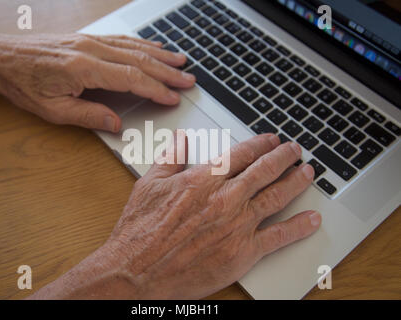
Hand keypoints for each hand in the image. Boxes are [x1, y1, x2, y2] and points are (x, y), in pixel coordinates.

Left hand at [0, 32, 195, 131]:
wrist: (1, 57)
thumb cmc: (24, 84)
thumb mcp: (53, 110)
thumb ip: (89, 116)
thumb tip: (117, 124)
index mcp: (84, 68)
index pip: (131, 78)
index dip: (156, 89)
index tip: (173, 97)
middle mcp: (91, 50)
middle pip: (140, 60)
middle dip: (167, 72)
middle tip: (189, 80)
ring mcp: (91, 41)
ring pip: (134, 47)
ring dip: (160, 56)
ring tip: (181, 62)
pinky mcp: (88, 38)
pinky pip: (122, 40)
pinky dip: (142, 44)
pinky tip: (154, 47)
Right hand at [29, 133, 320, 298]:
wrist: (137, 272)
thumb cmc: (140, 232)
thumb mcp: (149, 184)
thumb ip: (170, 158)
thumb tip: (181, 138)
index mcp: (203, 179)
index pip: (241, 153)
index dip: (260, 144)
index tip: (270, 140)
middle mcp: (225, 198)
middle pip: (265, 170)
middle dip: (284, 157)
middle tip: (294, 150)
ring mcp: (237, 225)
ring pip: (277, 196)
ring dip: (296, 181)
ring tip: (307, 172)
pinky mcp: (243, 252)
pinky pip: (279, 236)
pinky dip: (299, 226)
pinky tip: (312, 219)